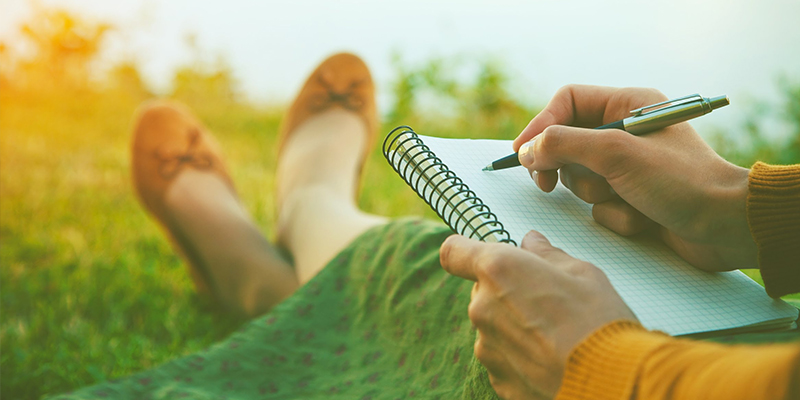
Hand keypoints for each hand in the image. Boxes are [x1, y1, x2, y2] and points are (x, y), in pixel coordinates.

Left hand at [440, 231, 636, 399]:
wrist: (609, 381)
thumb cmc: (598, 322)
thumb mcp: (581, 273)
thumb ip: (547, 255)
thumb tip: (532, 243)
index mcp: (498, 270)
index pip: (454, 252)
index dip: (466, 252)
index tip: (481, 255)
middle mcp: (482, 307)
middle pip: (481, 291)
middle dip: (505, 292)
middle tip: (544, 299)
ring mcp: (486, 347)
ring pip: (493, 327)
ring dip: (514, 327)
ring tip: (554, 335)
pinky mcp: (498, 379)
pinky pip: (503, 359)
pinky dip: (521, 357)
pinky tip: (550, 359)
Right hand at [513, 85, 754, 271]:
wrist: (726, 226)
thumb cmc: (681, 181)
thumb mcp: (616, 154)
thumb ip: (564, 145)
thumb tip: (527, 151)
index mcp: (628, 105)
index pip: (567, 102)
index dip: (540, 125)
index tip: (521, 153)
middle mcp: (625, 132)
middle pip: (567, 143)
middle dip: (568, 169)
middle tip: (550, 185)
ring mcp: (628, 167)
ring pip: (581, 179)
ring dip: (597, 195)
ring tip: (626, 200)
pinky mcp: (632, 197)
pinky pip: (599, 205)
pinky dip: (615, 216)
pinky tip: (642, 219)